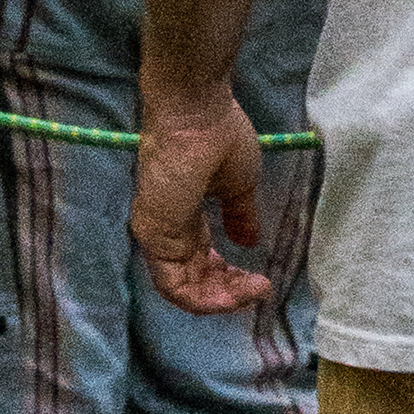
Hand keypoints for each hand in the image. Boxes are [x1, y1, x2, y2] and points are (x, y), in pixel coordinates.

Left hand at [131, 96, 274, 314]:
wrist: (196, 113)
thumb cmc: (219, 137)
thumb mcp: (239, 184)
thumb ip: (241, 216)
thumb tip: (249, 243)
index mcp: (186, 215)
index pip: (203, 260)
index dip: (231, 277)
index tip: (260, 280)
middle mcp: (168, 230)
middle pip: (195, 280)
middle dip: (229, 293)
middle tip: (258, 290)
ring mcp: (158, 235)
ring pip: (184, 289)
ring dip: (220, 299)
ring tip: (252, 292)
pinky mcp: (153, 238)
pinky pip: (175, 286)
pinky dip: (204, 298)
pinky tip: (234, 293)